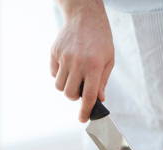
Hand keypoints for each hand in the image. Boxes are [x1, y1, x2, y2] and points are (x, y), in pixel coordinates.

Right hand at [51, 0, 113, 121]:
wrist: (85, 16)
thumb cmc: (101, 39)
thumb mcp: (108, 60)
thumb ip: (102, 82)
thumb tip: (98, 100)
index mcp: (94, 66)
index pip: (88, 96)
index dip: (85, 111)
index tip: (83, 120)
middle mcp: (77, 63)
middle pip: (70, 94)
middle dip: (75, 96)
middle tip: (81, 88)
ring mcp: (64, 57)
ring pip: (59, 86)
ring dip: (67, 86)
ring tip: (75, 76)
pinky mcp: (54, 52)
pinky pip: (53, 73)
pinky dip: (60, 75)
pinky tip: (68, 65)